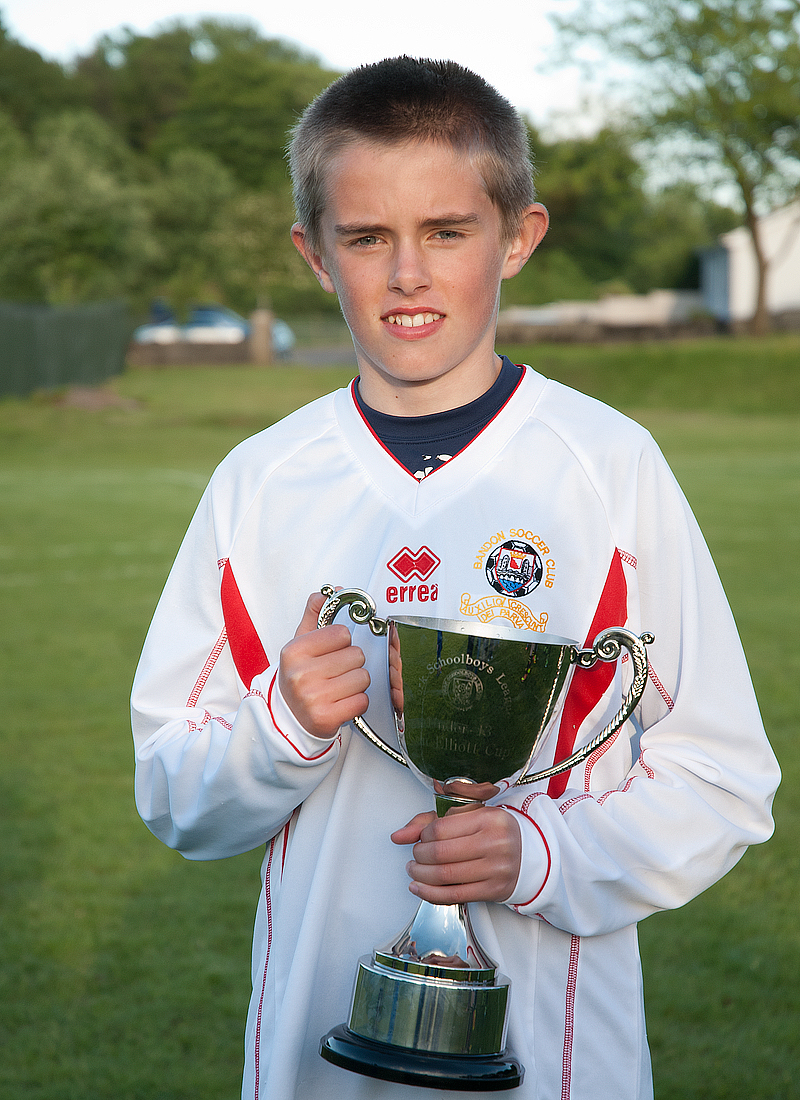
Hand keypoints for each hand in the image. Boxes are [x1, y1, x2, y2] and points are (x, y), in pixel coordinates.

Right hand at [278, 592, 369, 737]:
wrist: (288, 719)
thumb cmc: (299, 678)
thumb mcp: (300, 645)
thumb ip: (315, 615)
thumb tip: (332, 591)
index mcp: (294, 651)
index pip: (342, 633)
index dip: (342, 643)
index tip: (330, 653)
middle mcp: (300, 674)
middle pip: (356, 655)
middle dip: (351, 664)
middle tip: (335, 673)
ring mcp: (312, 698)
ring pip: (362, 678)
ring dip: (356, 684)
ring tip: (338, 688)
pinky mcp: (325, 718)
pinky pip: (362, 701)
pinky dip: (356, 702)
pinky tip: (341, 703)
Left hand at [391, 804, 520, 904]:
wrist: (530, 855)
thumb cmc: (494, 833)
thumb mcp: (468, 817)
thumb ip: (430, 821)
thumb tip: (398, 835)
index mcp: (488, 818)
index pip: (441, 828)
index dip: (422, 836)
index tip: (421, 839)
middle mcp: (494, 842)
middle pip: (440, 853)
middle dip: (418, 857)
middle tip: (414, 856)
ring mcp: (496, 869)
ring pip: (445, 876)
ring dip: (420, 876)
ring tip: (414, 871)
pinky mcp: (494, 891)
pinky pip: (454, 896)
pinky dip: (430, 894)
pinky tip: (419, 888)